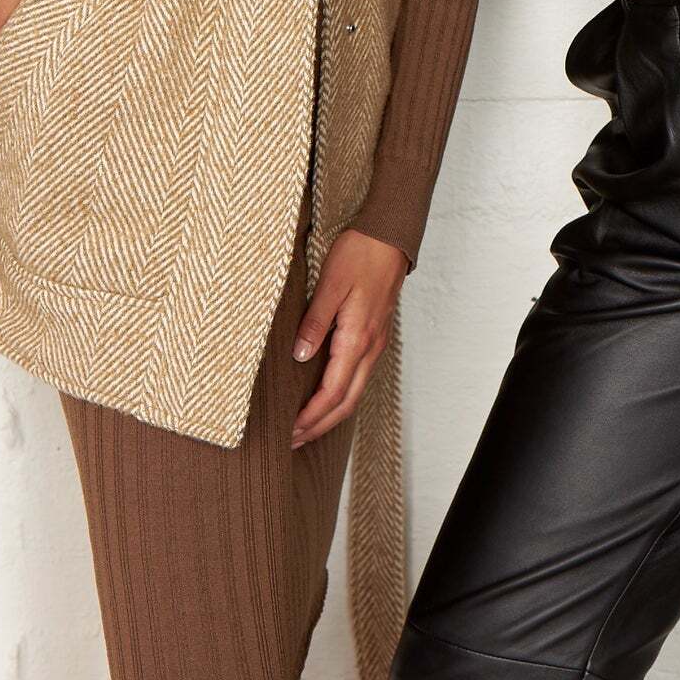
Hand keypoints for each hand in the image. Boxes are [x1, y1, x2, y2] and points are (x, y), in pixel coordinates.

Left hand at [289, 227, 409, 446]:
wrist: (389, 237)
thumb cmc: (359, 255)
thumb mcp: (330, 285)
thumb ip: (314, 323)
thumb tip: (300, 357)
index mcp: (357, 338)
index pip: (333, 392)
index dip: (311, 416)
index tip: (290, 431)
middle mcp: (370, 347)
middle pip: (346, 403)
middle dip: (319, 426)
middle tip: (292, 441)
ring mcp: (376, 343)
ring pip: (355, 392)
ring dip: (331, 415)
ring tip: (306, 427)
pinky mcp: (375, 336)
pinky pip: (359, 377)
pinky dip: (341, 396)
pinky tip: (327, 396)